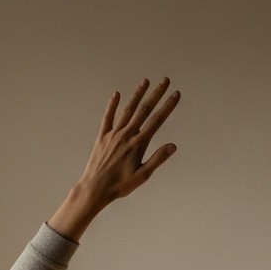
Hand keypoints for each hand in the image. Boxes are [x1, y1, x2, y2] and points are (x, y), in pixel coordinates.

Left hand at [49, 77, 179, 239]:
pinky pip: (108, 117)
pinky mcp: (102, 137)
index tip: (176, 94)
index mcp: (138, 144)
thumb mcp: (142, 176)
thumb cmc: (119, 185)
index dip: (168, 106)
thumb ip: (157, 159)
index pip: (156, 121)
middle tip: (165, 80)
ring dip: (137, 94)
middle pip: (144, 110)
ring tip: (146, 81)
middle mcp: (126, 135)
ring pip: (127, 110)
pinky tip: (117, 94)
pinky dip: (112, 105)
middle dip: (156, 94)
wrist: (94, 188)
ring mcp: (113, 134)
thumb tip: (172, 146)